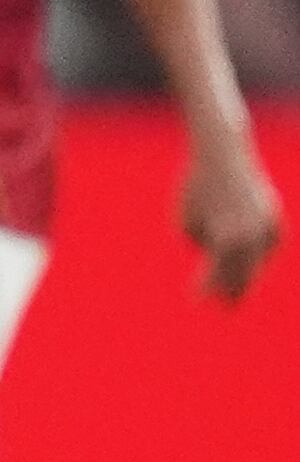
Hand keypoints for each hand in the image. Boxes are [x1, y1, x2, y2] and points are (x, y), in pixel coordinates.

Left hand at [180, 139, 279, 302]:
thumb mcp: (186, 222)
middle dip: (231, 292)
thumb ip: (203, 245)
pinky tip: (252, 264)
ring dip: (247, 277)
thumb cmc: (196, 188)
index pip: (214, 276)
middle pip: (241, 277)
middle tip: (226, 307)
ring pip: (258, 264)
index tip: (195, 301)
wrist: (223, 154)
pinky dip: (259, 255)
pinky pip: (268, 246)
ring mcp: (267, 228)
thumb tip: (216, 259)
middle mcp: (250, 237)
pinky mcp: (276, 219)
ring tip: (236, 293)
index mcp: (225, 240)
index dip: (204, 291)